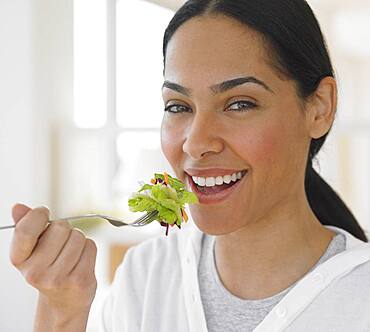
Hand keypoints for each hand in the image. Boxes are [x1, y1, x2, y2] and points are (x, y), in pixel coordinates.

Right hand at [9, 203, 97, 320]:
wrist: (64, 301)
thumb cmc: (48, 267)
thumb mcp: (32, 249)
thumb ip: (25, 226)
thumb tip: (18, 207)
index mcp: (19, 260)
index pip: (25, 229)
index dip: (38, 215)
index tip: (43, 215)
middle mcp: (35, 272)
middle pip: (60, 227)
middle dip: (64, 229)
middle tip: (61, 243)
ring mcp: (58, 278)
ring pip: (78, 236)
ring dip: (78, 240)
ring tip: (70, 254)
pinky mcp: (79, 280)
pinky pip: (90, 246)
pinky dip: (88, 249)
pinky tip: (80, 261)